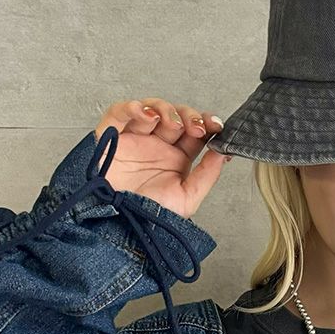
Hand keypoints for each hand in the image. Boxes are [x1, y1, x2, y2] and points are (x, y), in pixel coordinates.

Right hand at [91, 97, 230, 219]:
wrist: (117, 226)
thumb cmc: (147, 216)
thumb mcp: (186, 200)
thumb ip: (207, 175)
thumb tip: (223, 153)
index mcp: (175, 160)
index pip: (194, 132)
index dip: (206, 124)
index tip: (216, 127)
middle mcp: (156, 146)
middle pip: (176, 116)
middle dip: (188, 116)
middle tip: (195, 128)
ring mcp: (135, 139)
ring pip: (152, 109)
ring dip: (165, 110)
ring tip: (171, 124)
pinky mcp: (111, 136)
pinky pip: (119, 113)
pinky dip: (132, 107)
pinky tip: (146, 115)